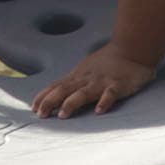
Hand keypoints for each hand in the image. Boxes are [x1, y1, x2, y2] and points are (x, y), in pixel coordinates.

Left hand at [31, 44, 156, 118]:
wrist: (130, 49)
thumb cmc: (106, 62)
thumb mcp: (85, 70)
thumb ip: (72, 83)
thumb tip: (53, 95)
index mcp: (78, 76)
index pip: (56, 86)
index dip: (44, 97)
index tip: (33, 108)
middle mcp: (86, 79)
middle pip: (65, 90)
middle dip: (51, 101)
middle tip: (41, 115)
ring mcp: (101, 82)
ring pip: (84, 92)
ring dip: (72, 102)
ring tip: (63, 114)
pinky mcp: (118, 85)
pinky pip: (110, 94)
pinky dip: (104, 102)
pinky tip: (99, 111)